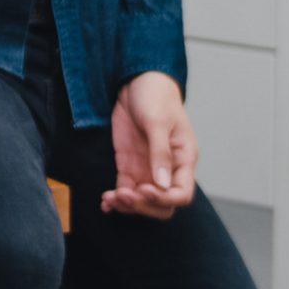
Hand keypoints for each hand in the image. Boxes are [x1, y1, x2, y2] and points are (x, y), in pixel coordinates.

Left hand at [105, 72, 197, 218]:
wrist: (137, 82)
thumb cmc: (156, 98)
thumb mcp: (158, 122)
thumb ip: (160, 152)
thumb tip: (163, 184)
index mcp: (183, 159)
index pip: (182, 194)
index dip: (165, 199)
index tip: (144, 190)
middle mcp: (167, 169)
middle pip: (162, 204)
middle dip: (143, 206)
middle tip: (121, 196)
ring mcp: (147, 169)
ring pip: (142, 200)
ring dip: (127, 205)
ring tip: (109, 199)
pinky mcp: (129, 165)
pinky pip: (125, 188)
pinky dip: (116, 199)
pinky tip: (105, 203)